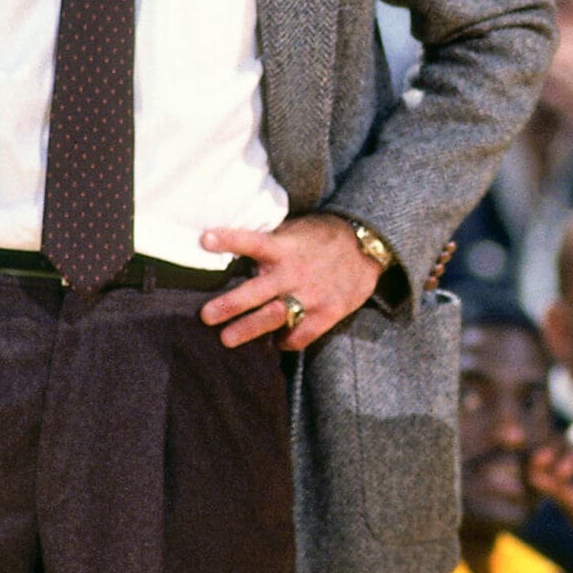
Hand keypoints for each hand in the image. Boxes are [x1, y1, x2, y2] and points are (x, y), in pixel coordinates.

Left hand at [200, 214, 383, 349]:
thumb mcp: (298, 228)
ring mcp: (312, 296)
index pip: (254, 242)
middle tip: (206, 316)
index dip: (230, 240)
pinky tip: (274, 343)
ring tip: (226, 340)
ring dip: (249, 329)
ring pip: (275, 317)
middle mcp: (295, 272)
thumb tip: (236, 246)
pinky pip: (302, 335)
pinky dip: (286, 342)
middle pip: (258, 291)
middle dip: (231, 304)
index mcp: (285, 247)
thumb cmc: (324, 236)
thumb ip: (272, 240)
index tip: (205, 240)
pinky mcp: (328, 313)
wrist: (368, 248)